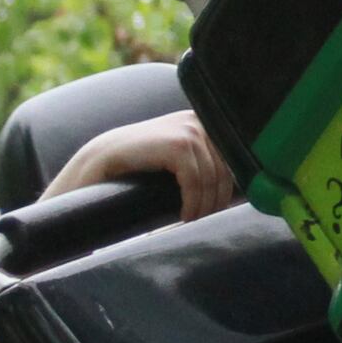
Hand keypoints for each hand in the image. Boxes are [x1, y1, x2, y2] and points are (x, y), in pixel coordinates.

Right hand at [50, 110, 234, 223]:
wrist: (100, 162)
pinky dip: (193, 203)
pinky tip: (184, 215)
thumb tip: (242, 192)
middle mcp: (199, 121)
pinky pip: (197, 181)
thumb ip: (205, 165)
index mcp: (204, 122)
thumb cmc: (140, 168)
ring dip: (204, 206)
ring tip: (190, 221)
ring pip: (213, 179)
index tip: (216, 212)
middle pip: (226, 171)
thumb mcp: (179, 161)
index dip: (228, 190)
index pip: (233, 161)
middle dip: (216, 202)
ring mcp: (189, 130)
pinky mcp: (177, 144)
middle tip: (200, 222)